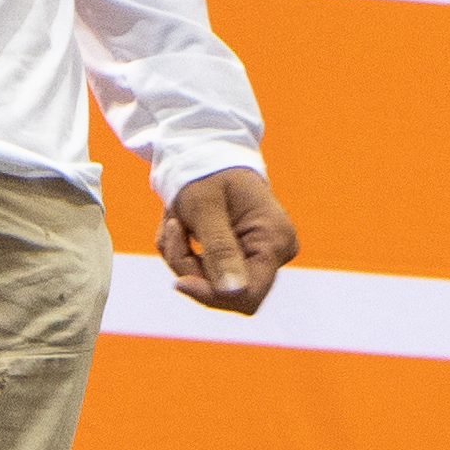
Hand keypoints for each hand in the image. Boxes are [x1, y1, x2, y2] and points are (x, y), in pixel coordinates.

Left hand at [157, 167, 296, 315]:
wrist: (207, 153)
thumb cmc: (207, 172)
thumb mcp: (206, 208)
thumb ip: (220, 250)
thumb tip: (235, 293)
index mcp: (274, 238)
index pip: (248, 294)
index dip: (212, 295)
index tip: (178, 281)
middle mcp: (276, 251)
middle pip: (226, 292)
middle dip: (191, 267)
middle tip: (172, 227)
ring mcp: (262, 255)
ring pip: (212, 284)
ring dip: (182, 256)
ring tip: (174, 219)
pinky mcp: (244, 256)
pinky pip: (207, 274)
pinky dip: (185, 254)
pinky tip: (181, 225)